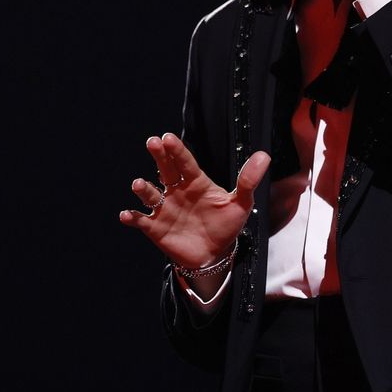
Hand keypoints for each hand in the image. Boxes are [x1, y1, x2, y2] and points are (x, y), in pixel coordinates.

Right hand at [118, 133, 269, 292]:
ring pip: (151, 195)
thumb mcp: (241, 203)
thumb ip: (248, 181)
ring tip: (140, 184)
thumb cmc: (226, 224)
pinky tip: (127, 215)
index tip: (168, 138)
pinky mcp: (156, 228)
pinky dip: (133, 217)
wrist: (215, 254)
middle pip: (166, 170)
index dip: (177, 150)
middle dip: (159, 157)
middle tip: (153, 142)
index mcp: (196, 182)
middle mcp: (177, 191)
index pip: (185, 162)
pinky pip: (141, 220)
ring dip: (144, 189)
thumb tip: (264, 155)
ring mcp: (165, 209)